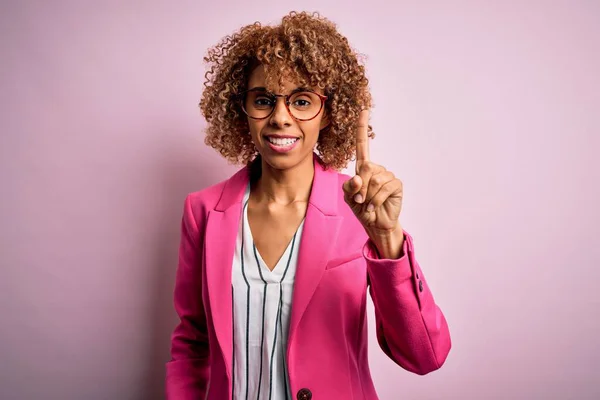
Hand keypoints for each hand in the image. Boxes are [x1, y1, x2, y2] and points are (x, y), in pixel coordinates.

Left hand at [342, 109, 404, 256]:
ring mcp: (388, 175)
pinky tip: (375, 207)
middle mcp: (376, 169)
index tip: (363, 110)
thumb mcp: (348, 197)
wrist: (376, 224)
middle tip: (360, 201)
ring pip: (374, 180)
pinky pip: (383, 188)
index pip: (362, 145)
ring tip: (368, 205)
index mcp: (364, 168)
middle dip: (360, 188)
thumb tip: (359, 178)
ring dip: (367, 197)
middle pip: (365, 168)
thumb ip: (349, 186)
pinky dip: (375, 201)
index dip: (362, 128)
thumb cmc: (361, 208)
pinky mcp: (396, 184)